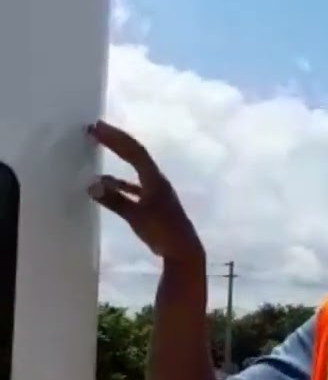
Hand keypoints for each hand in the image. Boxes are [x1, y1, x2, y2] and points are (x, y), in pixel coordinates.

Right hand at [86, 120, 203, 264]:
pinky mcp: (154, 203)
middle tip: (96, 129)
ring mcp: (156, 192)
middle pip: (136, 155)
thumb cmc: (163, 232)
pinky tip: (105, 182)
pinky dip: (120, 181)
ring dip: (118, 157)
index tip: (97, 128)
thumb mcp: (137, 216)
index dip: (116, 138)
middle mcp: (157, 181)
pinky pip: (134, 185)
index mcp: (155, 180)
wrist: (183, 251)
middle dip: (116, 141)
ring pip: (135, 168)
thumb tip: (91, 185)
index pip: (134, 152)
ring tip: (99, 147)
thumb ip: (115, 201)